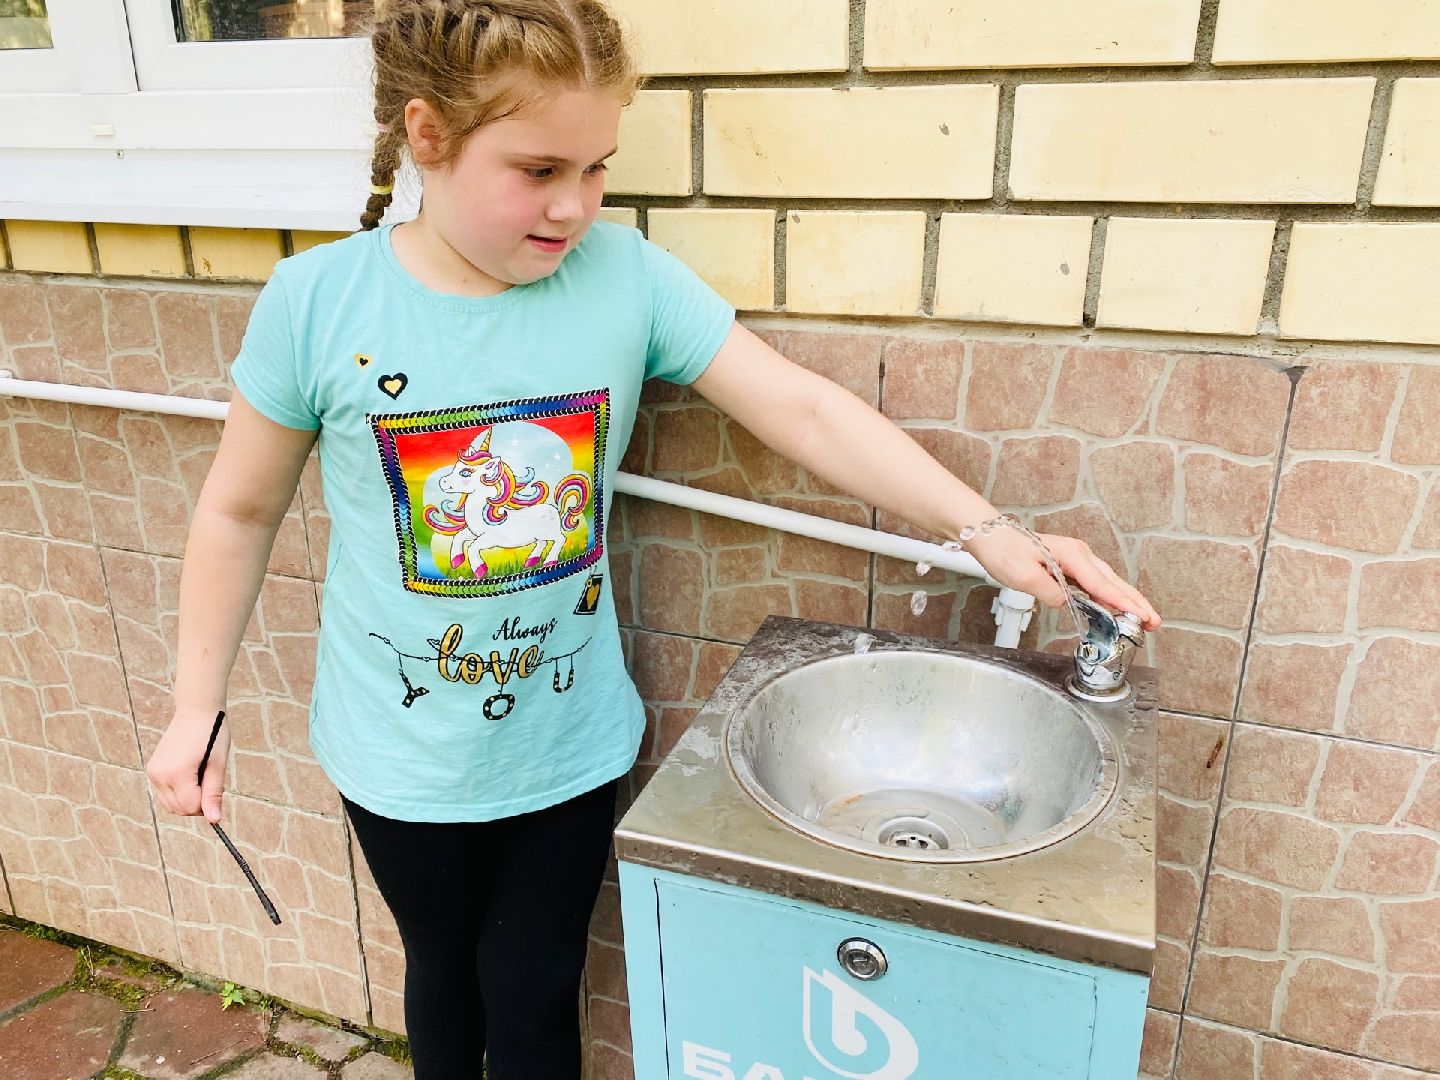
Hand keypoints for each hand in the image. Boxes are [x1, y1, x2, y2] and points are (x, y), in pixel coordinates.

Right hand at [146, 713, 229, 823]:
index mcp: (177, 773)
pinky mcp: (152, 770)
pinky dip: (177, 793)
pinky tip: (189, 776)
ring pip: (170, 805)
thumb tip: (215, 821)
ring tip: (199, 777)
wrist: (196, 713)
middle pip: (179, 809)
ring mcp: (153, 773)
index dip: (207, 804)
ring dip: (187, 800)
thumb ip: (214, 794)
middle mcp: (160, 775)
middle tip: (209, 781)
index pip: (191, 807)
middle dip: (197, 804)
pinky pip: (164, 794)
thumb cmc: (213, 736)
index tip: (215, 788)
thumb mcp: (218, 765)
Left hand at [964, 529, 1160, 631]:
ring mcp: (1076, 559)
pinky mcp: (1069, 565)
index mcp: (1072, 555)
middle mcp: (1079, 554)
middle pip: (1113, 582)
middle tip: (1154, 621)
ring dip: (1126, 600)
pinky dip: (1109, 596)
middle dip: (1135, 602)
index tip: (1141, 617)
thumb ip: (1049, 591)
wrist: (990, 537)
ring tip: (1143, 618)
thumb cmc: (1004, 551)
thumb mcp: (1023, 575)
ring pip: (1107, 582)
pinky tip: (1116, 608)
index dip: (1123, 603)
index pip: (1102, 585)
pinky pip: (1095, 583)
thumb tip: (1066, 603)